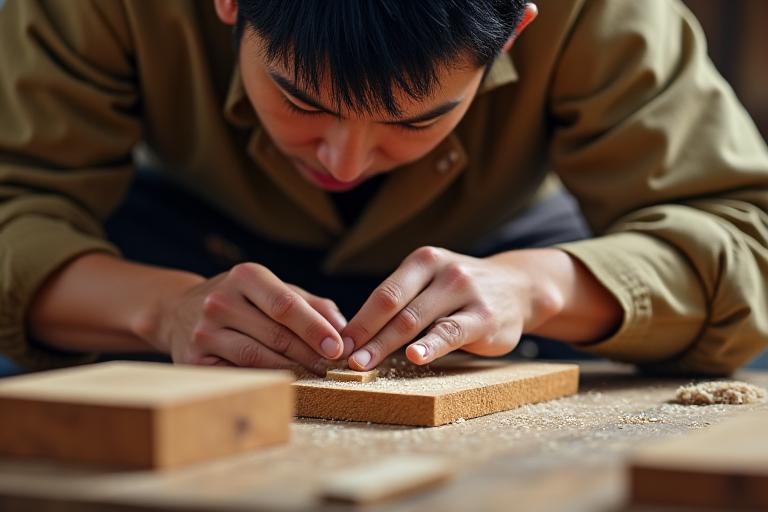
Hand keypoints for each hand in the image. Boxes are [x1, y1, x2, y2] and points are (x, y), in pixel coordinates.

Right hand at [143, 263, 347, 373]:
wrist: (178, 311)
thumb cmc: (242, 300)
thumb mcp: (273, 290)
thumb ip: (311, 305)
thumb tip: (343, 329)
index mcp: (245, 276)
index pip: (286, 305)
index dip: (315, 329)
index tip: (338, 348)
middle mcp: (220, 300)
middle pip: (275, 334)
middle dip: (309, 354)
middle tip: (332, 368)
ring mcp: (204, 331)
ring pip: (256, 357)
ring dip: (290, 371)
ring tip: (314, 378)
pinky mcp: (194, 359)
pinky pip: (237, 374)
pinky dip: (263, 381)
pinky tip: (283, 385)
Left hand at [341, 246, 566, 369]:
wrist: (519, 287)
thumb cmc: (462, 291)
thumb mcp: (432, 282)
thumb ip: (403, 301)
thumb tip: (355, 336)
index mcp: (423, 261)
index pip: (383, 293)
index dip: (358, 320)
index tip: (337, 344)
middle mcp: (443, 270)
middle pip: (394, 306)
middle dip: (365, 335)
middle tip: (344, 359)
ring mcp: (466, 291)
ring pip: (417, 320)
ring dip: (386, 345)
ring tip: (364, 364)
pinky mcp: (484, 317)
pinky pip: (451, 332)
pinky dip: (431, 346)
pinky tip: (415, 357)